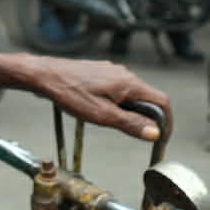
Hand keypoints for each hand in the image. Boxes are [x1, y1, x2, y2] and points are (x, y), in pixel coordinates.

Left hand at [0, 52, 168, 141]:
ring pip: (131, 94)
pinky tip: (99, 110)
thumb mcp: (102, 115)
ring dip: (129, 111)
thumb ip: (130, 124)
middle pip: (147, 98)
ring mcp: (111, 72)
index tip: (162, 136)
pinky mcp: (100, 73)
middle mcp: (124, 74)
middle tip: (135, 134)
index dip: (166, 122)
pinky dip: (117, 103)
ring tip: (111, 122)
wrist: (44, 75)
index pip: (162, 101)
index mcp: (129, 83)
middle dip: (146, 118)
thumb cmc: (70, 94)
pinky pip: (117, 89)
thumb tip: (154, 133)